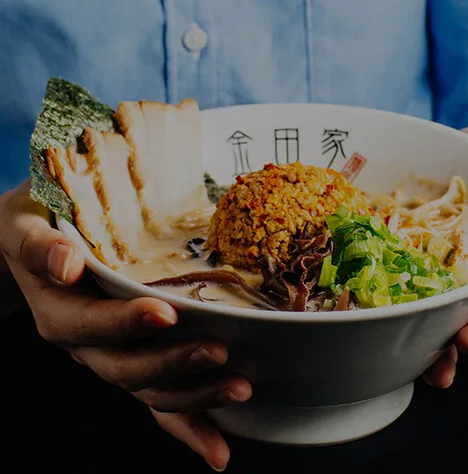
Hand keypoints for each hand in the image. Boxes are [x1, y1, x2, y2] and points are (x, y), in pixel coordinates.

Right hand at [0, 181, 249, 470]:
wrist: (33, 238)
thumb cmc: (34, 220)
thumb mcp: (24, 224)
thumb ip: (41, 245)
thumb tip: (68, 264)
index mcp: (58, 310)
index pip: (91, 323)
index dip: (127, 323)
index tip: (166, 313)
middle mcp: (84, 343)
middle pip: (126, 367)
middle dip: (174, 363)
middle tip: (219, 351)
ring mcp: (109, 356)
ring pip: (149, 390)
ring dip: (194, 397)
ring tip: (239, 388)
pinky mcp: (132, 360)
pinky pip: (158, 401)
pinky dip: (189, 427)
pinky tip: (219, 450)